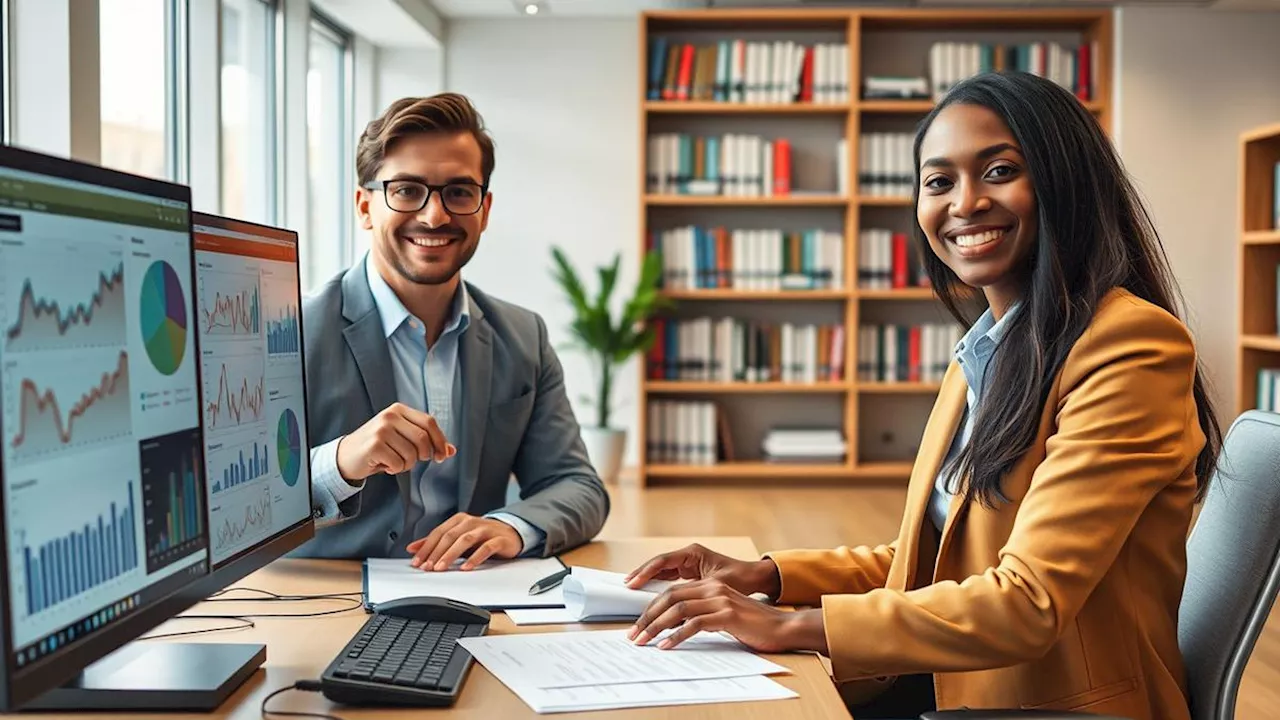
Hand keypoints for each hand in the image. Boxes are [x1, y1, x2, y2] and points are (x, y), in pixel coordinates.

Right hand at [336, 402, 455, 480]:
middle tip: (413, 461)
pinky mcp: (374, 445)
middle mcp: (390, 415)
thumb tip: (452, 450)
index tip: (442, 456)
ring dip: (407, 465)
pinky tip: (384, 465)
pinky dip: (395, 470)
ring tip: (394, 462)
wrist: (345, 456)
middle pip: (423, 439)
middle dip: (424, 455)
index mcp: (399, 410)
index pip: (429, 422)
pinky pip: (399, 464)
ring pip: (412, 454)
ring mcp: (381, 429)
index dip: (440, 441)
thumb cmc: (378, 447)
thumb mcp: (402, 439)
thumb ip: (426, 442)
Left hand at [405, 513, 522, 570]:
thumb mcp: (457, 538)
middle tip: (427, 567)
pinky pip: (486, 548)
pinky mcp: (498, 539)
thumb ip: (436, 542)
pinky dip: (475, 558)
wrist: (510, 533)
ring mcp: (485, 529)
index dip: (426, 547)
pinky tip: (466, 568)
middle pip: (450, 536)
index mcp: (459, 520)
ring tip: (441, 568)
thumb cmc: (481, 537)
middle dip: (436, 553)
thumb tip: (412, 548)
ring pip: (465, 540)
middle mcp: (471, 522)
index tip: (417, 562)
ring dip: (450, 555)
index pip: (438, 532)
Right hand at [625, 543, 780, 597]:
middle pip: (658, 565)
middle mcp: (687, 556)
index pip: (663, 561)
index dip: (646, 572)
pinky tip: (647, 595)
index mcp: (692, 553)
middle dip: (641, 576)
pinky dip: (657, 586)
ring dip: (647, 581)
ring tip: (630, 591)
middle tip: (625, 586)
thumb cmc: (740, 579)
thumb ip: (696, 594)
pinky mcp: (688, 574)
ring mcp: (687, 564)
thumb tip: (676, 610)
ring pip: (661, 572)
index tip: (632, 582)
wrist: (754, 578)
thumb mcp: (717, 585)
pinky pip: (668, 579)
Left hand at [626, 578, 827, 653]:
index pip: (672, 591)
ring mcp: (720, 599)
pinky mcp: (728, 614)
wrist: (782, 628)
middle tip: (634, 635)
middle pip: (670, 597)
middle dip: (648, 617)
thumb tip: (671, 627)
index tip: (638, 625)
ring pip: (678, 609)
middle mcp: (713, 588)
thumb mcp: (722, 615)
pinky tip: (666, 646)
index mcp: (710, 585)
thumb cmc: (752, 625)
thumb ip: (700, 615)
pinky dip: (677, 636)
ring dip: (656, 627)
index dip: (652, 607)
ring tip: (644, 641)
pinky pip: (695, 624)